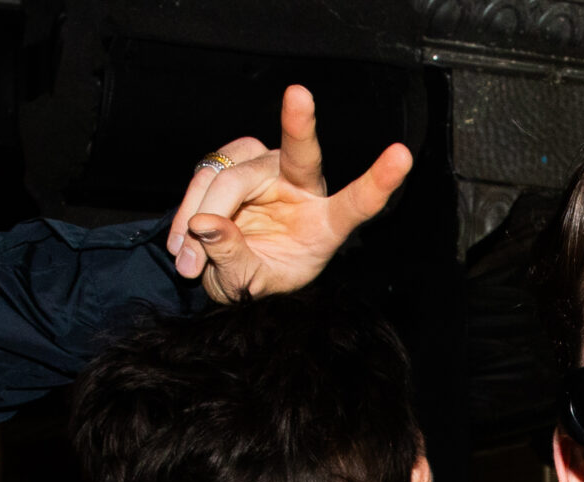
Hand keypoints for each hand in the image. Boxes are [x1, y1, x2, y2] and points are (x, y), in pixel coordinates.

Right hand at [167, 83, 411, 302]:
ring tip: (187, 261)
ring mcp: (270, 166)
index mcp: (325, 224)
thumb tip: (205, 225)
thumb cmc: (254, 278)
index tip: (402, 155)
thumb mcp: (248, 285)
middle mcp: (303, 185)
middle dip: (301, 122)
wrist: (226, 271)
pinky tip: (182, 242)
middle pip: (300, 153)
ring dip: (199, 217)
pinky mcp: (239, 157)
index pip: (357, 203)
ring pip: (232, 176)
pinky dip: (186, 211)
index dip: (379, 181)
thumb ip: (232, 258)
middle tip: (298, 95)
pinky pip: (206, 175)